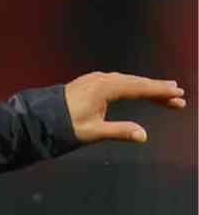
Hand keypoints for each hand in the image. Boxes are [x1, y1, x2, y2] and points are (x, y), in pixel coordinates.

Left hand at [64, 72, 185, 144]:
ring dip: (145, 87)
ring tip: (163, 92)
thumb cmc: (64, 126)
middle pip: (136, 82)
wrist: (37, 117)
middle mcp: (102, 79)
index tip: (178, 94)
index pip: (139, 88)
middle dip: (157, 89)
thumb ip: (119, 132)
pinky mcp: (89, 82)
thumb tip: (143, 135)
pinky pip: (117, 81)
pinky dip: (130, 85)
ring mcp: (95, 78)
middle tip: (178, 96)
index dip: (160, 92)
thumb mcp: (93, 132)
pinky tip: (136, 89)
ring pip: (127, 81)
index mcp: (106, 88)